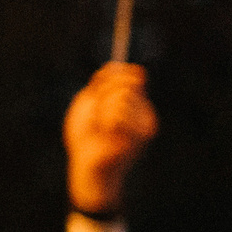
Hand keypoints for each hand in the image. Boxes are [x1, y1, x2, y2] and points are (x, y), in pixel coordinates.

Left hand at [64, 62, 155, 213]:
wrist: (85, 167)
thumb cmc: (86, 136)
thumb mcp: (89, 102)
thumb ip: (102, 83)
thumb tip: (117, 64)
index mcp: (136, 103)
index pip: (132, 74)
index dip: (113, 76)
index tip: (97, 89)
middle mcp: (146, 112)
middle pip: (126, 81)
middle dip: (102, 94)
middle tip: (95, 115)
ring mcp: (146, 124)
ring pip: (121, 96)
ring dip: (100, 111)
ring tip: (99, 129)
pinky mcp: (141, 135)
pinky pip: (118, 113)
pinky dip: (103, 121)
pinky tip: (104, 135)